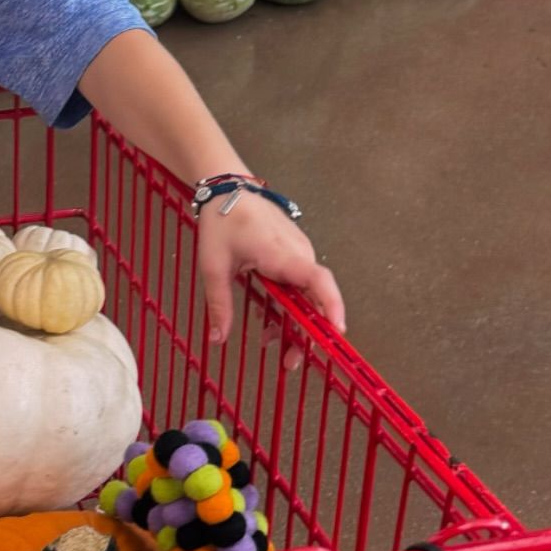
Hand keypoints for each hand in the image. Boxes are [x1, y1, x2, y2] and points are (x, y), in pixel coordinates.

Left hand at [197, 194, 345, 344]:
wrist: (227, 188)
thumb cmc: (222, 221)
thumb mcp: (214, 266)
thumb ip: (219, 304)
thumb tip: (217, 340)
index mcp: (283, 255)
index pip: (319, 281)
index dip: (331, 307)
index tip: (336, 334)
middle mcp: (298, 254)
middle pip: (314, 298)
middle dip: (305, 333)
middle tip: (290, 362)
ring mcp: (298, 252)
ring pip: (305, 293)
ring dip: (293, 320)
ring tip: (271, 343)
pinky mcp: (293, 252)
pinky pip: (297, 283)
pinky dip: (287, 304)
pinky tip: (268, 318)